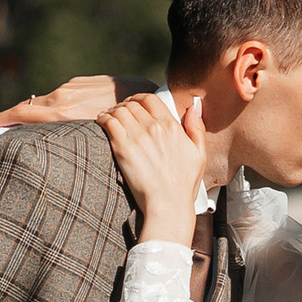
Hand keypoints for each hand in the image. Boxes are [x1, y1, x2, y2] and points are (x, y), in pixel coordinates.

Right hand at [0, 72, 121, 130]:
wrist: (142, 93)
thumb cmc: (120, 122)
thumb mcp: (91, 134)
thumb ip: (65, 133)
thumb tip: (43, 138)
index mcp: (62, 111)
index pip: (20, 113)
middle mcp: (62, 96)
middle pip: (28, 108)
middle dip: (11, 118)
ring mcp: (70, 86)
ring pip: (45, 102)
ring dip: (35, 114)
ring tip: (28, 128)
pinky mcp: (79, 81)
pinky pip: (60, 96)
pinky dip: (53, 107)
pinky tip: (60, 117)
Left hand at [103, 89, 207, 244]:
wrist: (168, 204)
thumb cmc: (184, 184)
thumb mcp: (200, 154)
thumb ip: (197, 128)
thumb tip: (193, 108)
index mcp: (172, 126)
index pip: (150, 99)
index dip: (139, 98)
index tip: (134, 103)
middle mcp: (154, 127)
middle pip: (132, 104)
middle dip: (124, 104)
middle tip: (119, 111)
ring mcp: (137, 136)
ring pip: (119, 110)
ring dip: (113, 110)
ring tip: (109, 116)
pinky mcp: (122, 148)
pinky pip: (109, 123)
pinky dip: (103, 118)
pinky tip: (101, 121)